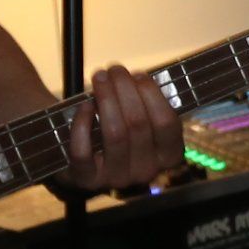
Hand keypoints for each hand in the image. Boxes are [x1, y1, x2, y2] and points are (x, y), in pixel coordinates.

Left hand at [60, 64, 179, 191]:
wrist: (87, 162)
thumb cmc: (120, 130)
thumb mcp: (142, 120)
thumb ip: (147, 103)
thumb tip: (138, 76)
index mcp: (167, 156)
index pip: (166, 123)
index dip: (152, 94)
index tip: (138, 73)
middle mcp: (145, 172)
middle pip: (138, 123)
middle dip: (124, 89)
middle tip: (114, 69)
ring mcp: (116, 178)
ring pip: (114, 134)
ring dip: (106, 99)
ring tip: (99, 77)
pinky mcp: (87, 180)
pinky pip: (83, 150)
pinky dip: (82, 124)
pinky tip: (83, 105)